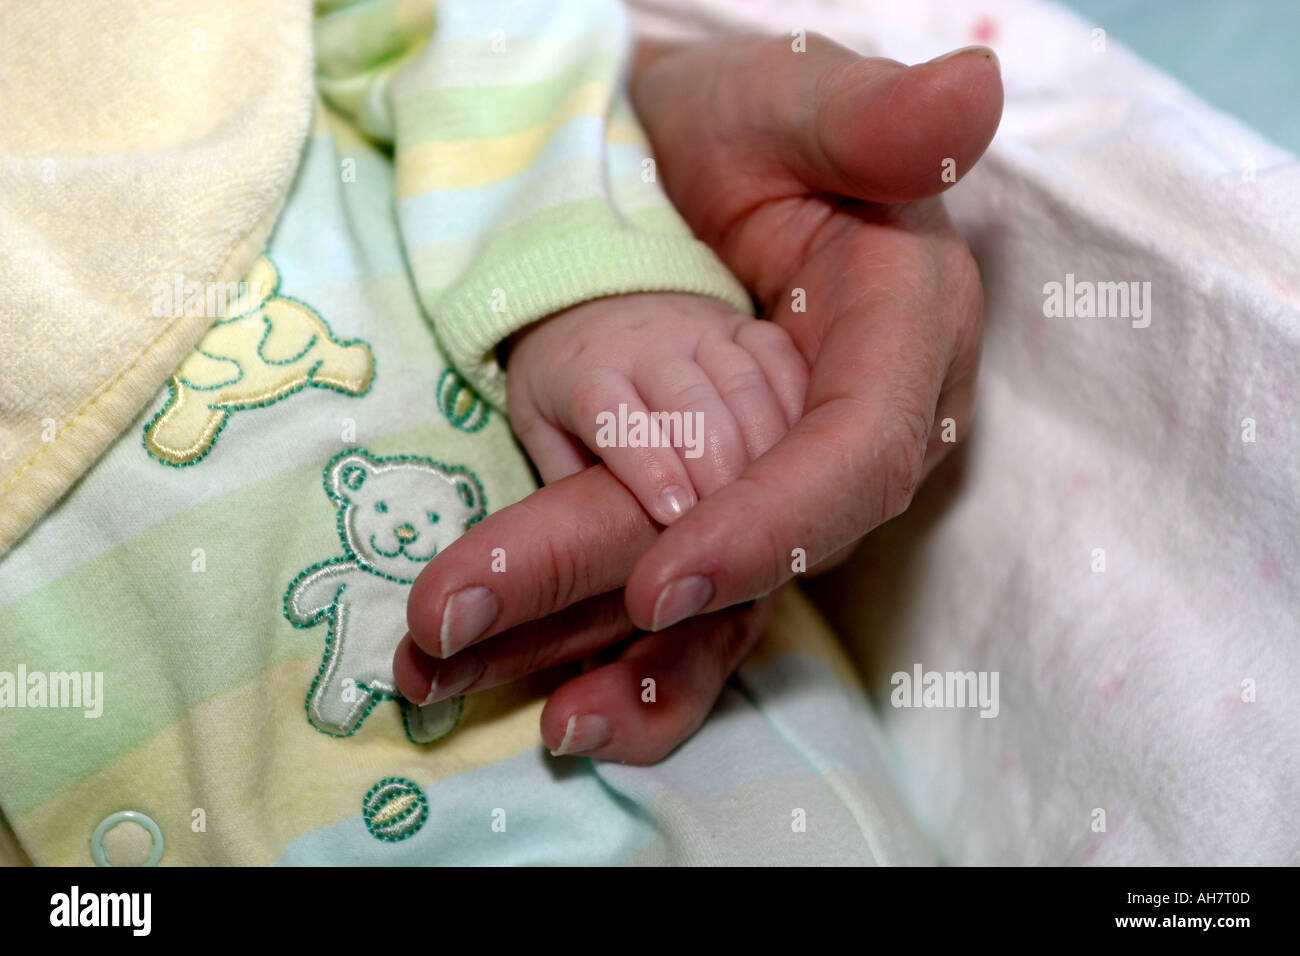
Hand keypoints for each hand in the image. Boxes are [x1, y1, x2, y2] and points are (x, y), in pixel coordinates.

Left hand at [398, 35, 1002, 762]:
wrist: (691, 157)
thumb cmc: (744, 123)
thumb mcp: (793, 100)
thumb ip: (871, 116)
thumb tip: (969, 95)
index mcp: (904, 329)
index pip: (856, 453)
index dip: (771, 526)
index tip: (658, 582)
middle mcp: (865, 424)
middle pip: (778, 548)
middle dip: (666, 626)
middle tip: (540, 689)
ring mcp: (800, 475)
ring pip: (741, 594)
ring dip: (640, 671)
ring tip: (549, 726)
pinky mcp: (742, 502)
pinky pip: (699, 590)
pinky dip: (634, 655)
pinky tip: (569, 705)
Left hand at [506, 293, 805, 527]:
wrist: (597, 308)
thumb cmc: (568, 389)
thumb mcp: (545, 431)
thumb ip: (570, 483)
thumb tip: (603, 551)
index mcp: (589, 370)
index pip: (615, 416)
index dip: (647, 465)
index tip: (673, 514)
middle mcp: (648, 343)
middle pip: (690, 403)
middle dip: (716, 470)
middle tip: (736, 534)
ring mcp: (701, 330)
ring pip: (742, 382)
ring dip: (765, 450)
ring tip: (777, 514)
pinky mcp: (744, 327)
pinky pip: (781, 360)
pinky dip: (798, 411)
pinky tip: (805, 464)